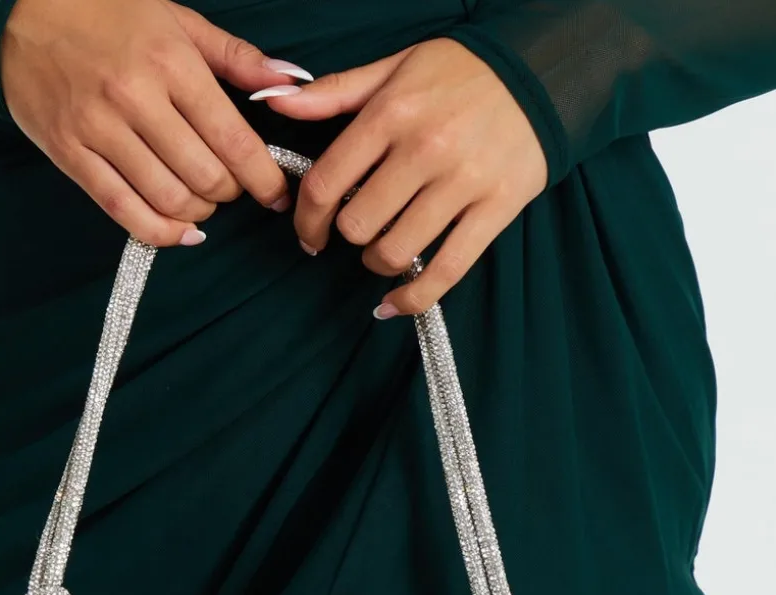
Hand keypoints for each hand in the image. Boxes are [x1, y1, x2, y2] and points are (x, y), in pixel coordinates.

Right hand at [1, 0, 311, 244]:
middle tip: (230, 186)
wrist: (16, 13)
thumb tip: (291, 84)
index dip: (263, 178)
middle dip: (230, 193)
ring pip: (169, 199)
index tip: (276, 194)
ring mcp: (99, 129)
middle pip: (206, 177)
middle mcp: (136, 98)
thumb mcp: (175, 20)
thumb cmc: (104, 13)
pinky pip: (125, 212)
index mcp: (171, 62)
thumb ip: (236, 57)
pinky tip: (180, 231)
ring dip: (198, 212)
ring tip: (202, 201)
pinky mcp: (71, 155)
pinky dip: (161, 232)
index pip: (233, 140)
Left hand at [251, 38, 547, 313]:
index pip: (327, 183)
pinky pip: (445, 272)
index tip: (309, 234)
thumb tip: (275, 101)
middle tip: (359, 230)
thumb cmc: (461, 73)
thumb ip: (334, 92)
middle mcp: (424, 149)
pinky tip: (393, 304)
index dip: (307, 220)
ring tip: (384, 249)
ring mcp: (461, 183)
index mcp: (392, 113)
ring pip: (395, 252)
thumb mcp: (395, 67)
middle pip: (357, 225)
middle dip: (349, 236)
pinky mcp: (494, 211)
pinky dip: (413, 299)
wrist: (542, 73)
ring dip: (378, 262)